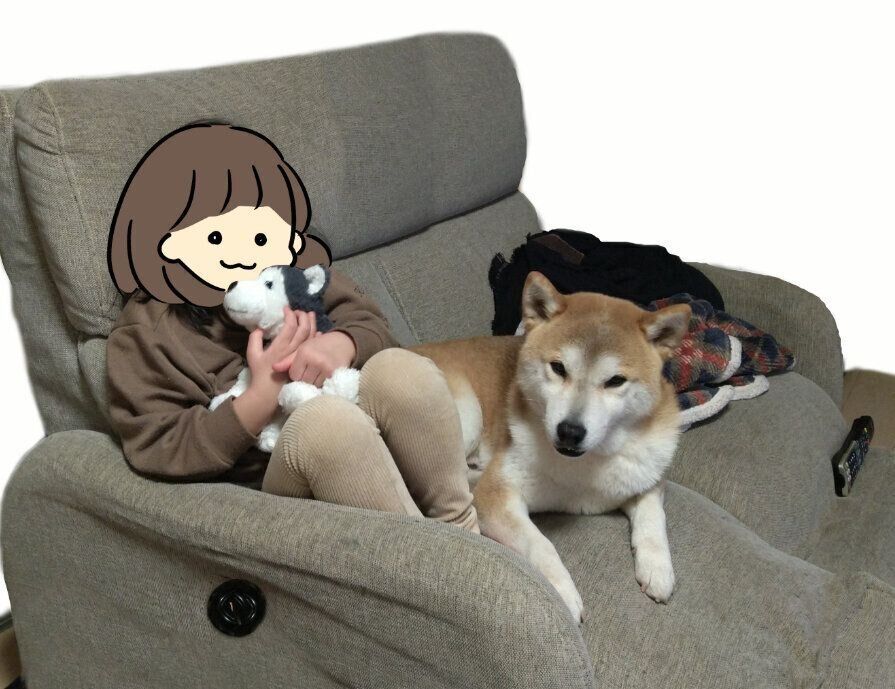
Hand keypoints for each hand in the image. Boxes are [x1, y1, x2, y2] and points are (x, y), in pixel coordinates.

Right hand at [233, 309, 316, 434]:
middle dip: (302, 316)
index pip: (290, 325)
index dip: (289, 314)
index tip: (286, 309)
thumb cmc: (260, 373)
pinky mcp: (304, 360)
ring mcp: (300, 355)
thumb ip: (255, 340)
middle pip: (303, 328)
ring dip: (311, 323)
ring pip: (310, 336)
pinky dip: (316, 336)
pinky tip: (317, 331)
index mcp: (281, 346)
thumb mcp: (253, 355)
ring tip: (309, 314)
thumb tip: (260, 328)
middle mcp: (293, 349)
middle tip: (298, 310)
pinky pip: (313, 346)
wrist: (269, 392)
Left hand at [273, 330, 356, 386]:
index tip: (302, 369)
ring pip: (313, 385)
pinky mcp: (335, 374)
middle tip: (310, 372)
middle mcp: (315, 360)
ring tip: (318, 373)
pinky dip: (323, 383)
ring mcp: (326, 368)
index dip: (297, 374)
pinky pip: (324, 385)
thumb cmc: (319, 346)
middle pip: (303, 381)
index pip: (294, 374)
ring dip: (314, 382)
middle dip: (305, 379)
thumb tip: (274, 368)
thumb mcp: (303, 349)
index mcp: (304, 352)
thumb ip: (288, 360)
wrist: (343, 343)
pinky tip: (324, 376)